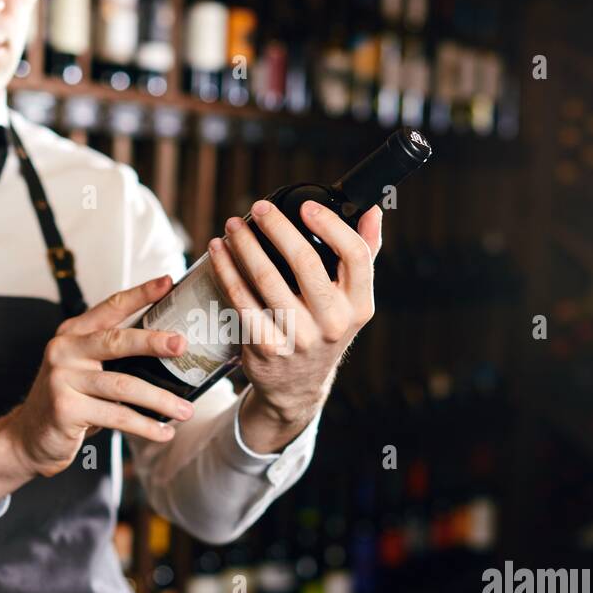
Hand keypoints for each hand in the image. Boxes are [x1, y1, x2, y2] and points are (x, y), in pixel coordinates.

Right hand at [0, 275, 195, 505]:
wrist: (28, 436)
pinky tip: (163, 431)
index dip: (140, 294)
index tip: (168, 282)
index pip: (111, 307)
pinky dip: (145, 426)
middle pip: (116, 341)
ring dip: (160, 400)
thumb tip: (168, 352)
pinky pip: (116, 416)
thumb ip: (112, 356)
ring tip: (185, 410)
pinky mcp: (66, 409)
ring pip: (123, 385)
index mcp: (73, 333)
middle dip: (153, 342)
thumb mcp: (84, 368)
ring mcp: (63, 379)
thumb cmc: (68, 399)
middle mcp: (65, 350)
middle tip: (181, 345)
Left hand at [206, 198, 383, 424]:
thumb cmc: (324, 329)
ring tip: (233, 225)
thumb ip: (365, 255)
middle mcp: (333, 321)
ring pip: (266, 277)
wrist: (297, 386)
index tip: (306, 206)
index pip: (355, 255)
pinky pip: (242, 300)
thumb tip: (374, 211)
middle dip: (277, 227)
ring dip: (245, 244)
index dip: (330, 225)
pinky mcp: (267, 346)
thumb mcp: (352, 301)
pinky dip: (227, 271)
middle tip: (259, 207)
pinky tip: (219, 253)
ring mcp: (299, 336)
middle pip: (306, 261)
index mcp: (359, 305)